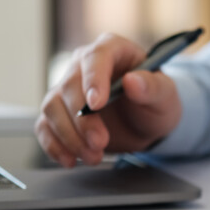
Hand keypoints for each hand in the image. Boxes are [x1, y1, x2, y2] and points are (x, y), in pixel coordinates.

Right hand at [35, 33, 182, 166]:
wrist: (145, 123)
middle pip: (69, 87)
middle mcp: (83, 65)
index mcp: (111, 49)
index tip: (96, 105)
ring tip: (93, 156)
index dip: (93, 80)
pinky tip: (70, 160)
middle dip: (83, 120)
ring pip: (52, 107)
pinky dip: (54, 145)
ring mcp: (67, 88)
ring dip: (69, 136)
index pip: (95, 58)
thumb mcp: (165, 95)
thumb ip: (153, 87)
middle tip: (100, 143)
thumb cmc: (155, 102)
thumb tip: (133, 81)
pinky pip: (44, 126)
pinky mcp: (58, 113)